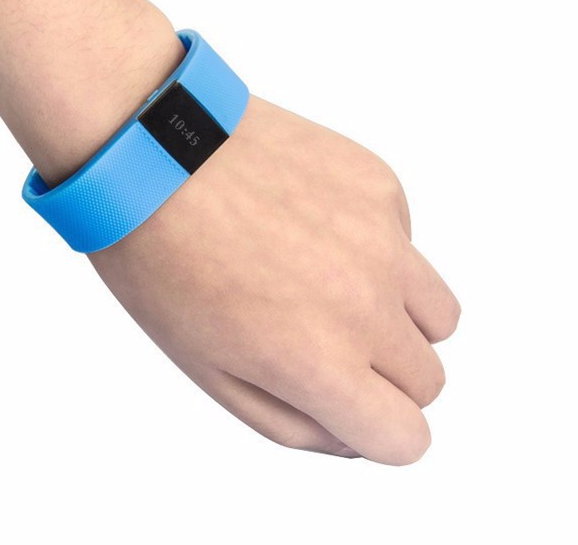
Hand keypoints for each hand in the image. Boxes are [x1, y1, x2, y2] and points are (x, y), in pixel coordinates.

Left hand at [89, 95, 460, 464]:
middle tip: (318, 336)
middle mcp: (366, 302)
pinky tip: (311, 225)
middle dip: (382, 377)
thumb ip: (291, 424)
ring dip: (398, 318)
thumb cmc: (163, 264)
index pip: (406, 439)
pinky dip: (376, 248)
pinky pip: (407, 241)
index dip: (375, 431)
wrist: (153, 154)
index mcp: (318, 360)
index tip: (344, 404)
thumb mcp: (207, 369)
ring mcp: (381, 236)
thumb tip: (354, 434)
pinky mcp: (379, 184)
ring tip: (329, 286)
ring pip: (440, 314)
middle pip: (426, 379)